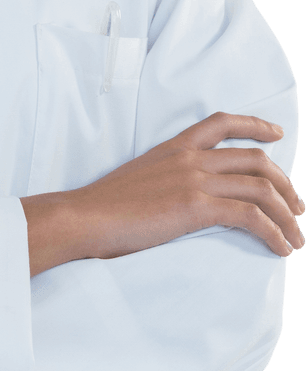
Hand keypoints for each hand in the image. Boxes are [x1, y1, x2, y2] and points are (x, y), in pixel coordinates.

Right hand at [21, 113, 304, 275]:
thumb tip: (187, 196)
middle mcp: (189, 157)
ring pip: (260, 188)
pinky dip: (273, 232)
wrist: (86, 216)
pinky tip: (279, 248)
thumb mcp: (142, 177)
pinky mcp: (195, 206)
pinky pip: (250, 216)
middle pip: (255, 159)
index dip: (254, 125)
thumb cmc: (106, 206)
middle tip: (297, 207)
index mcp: (174, 146)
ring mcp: (193, 179)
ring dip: (286, 215)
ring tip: (295, 237)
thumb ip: (169, 177)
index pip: (221, 122)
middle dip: (284, 184)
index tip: (277, 134)